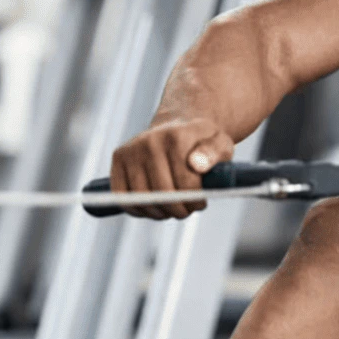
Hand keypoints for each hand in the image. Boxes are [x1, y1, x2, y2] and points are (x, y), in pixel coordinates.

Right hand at [110, 117, 234, 218]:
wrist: (179, 126)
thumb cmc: (202, 142)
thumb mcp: (220, 143)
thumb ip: (214, 153)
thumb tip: (196, 165)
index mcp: (177, 136)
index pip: (185, 183)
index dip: (195, 201)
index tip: (201, 203)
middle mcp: (150, 140)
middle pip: (163, 193)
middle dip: (178, 209)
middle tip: (187, 210)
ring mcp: (132, 149)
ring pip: (142, 199)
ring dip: (159, 212)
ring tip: (172, 208)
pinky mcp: (118, 158)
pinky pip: (122, 197)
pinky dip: (138, 209)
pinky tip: (153, 206)